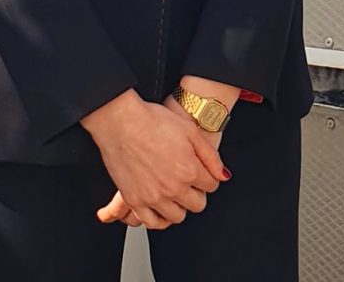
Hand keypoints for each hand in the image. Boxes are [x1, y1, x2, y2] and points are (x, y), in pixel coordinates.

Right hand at [81, 89, 227, 229]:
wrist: (121, 121)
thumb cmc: (153, 121)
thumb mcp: (190, 131)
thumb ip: (211, 157)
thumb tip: (223, 176)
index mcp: (189, 170)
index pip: (212, 186)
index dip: (207, 177)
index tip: (200, 171)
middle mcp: (173, 188)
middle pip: (198, 204)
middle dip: (197, 192)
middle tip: (188, 181)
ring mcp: (153, 197)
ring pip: (177, 217)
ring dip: (180, 206)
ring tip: (174, 192)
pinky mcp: (134, 201)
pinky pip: (152, 222)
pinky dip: (159, 218)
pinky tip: (160, 207)